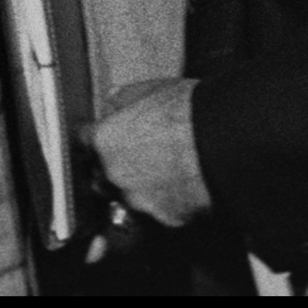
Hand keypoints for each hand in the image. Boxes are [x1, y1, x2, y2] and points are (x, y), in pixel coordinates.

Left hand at [86, 76, 213, 229]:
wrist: (223, 140)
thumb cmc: (190, 111)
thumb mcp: (150, 89)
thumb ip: (122, 100)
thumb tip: (114, 105)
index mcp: (105, 141)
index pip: (84, 143)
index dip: (95, 139)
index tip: (103, 139)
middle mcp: (114, 176)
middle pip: (101, 177)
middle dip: (112, 169)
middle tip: (138, 155)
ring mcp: (139, 200)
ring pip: (130, 198)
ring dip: (140, 188)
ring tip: (166, 170)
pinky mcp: (166, 219)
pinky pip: (160, 212)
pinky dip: (168, 202)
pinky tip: (184, 185)